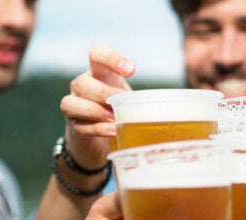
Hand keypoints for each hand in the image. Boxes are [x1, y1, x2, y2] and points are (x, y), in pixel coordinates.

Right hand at [60, 45, 134, 168]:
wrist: (100, 139)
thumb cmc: (119, 111)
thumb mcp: (130, 98)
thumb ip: (144, 97)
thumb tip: (174, 103)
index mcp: (98, 73)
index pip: (96, 54)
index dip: (111, 59)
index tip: (131, 71)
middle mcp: (81, 87)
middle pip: (82, 83)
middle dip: (103, 92)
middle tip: (122, 101)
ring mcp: (74, 107)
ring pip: (72, 103)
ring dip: (94, 110)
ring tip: (114, 117)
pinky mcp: (74, 128)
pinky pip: (80, 126)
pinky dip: (98, 129)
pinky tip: (114, 131)